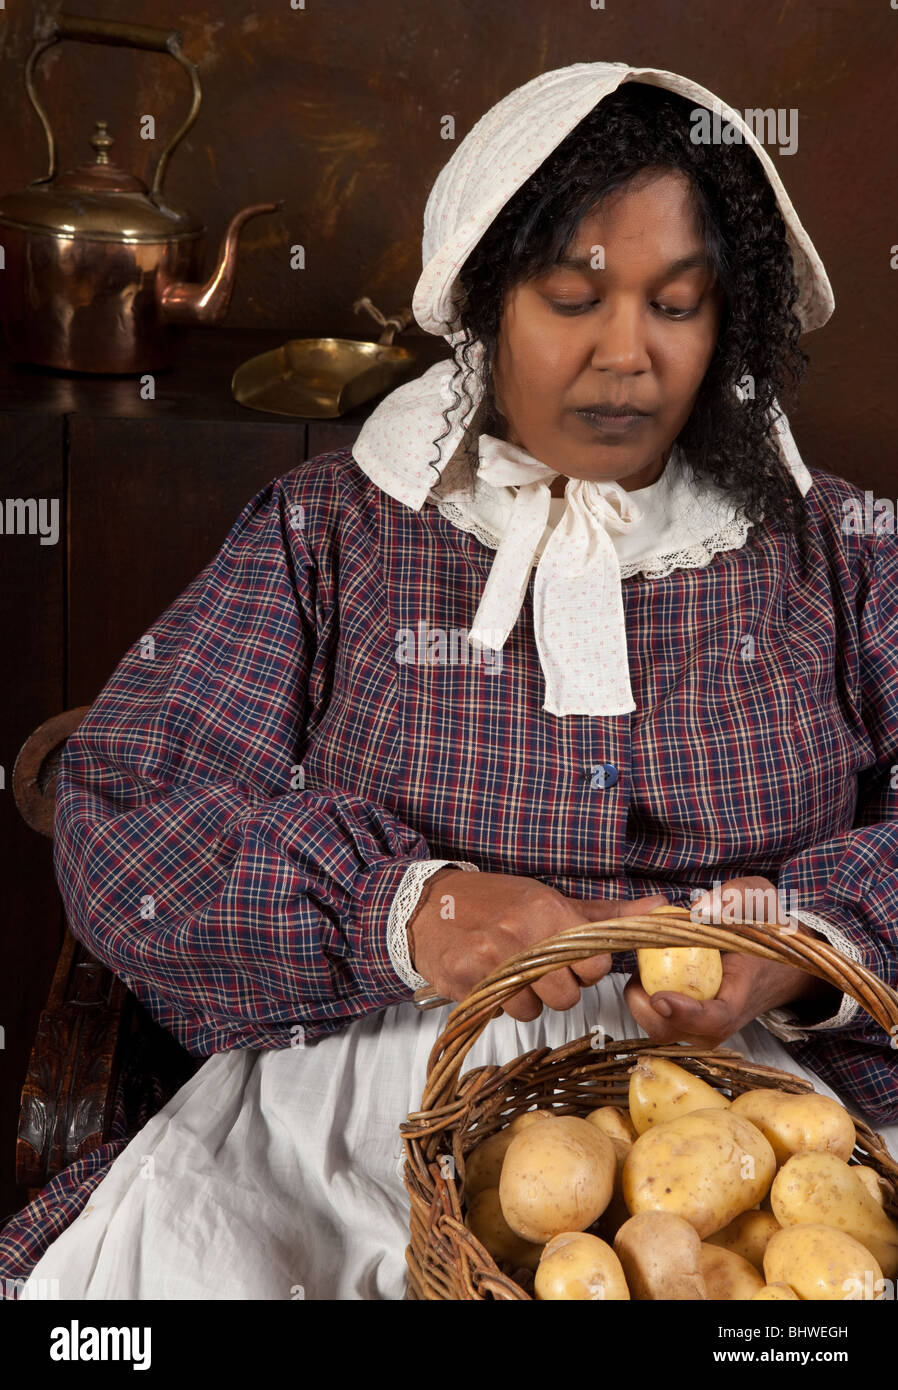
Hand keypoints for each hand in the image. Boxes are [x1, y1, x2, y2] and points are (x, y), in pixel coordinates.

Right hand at [407, 868, 669, 1022]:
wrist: (428, 906)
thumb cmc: (496, 901)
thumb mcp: (551, 900)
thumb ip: (606, 914)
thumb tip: (660, 908)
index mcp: (546, 911)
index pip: (594, 964)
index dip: (587, 969)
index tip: (573, 961)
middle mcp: (519, 935)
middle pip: (567, 996)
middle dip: (559, 989)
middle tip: (541, 969)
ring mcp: (489, 960)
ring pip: (533, 1010)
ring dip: (528, 999)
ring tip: (513, 973)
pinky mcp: (465, 981)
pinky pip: (501, 1012)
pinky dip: (500, 1003)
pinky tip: (492, 980)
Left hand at [623, 876, 838, 1046]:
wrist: (778, 966)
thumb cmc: (766, 933)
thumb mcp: (759, 900)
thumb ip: (735, 897)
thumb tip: (701, 907)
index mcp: (741, 994)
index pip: (716, 1019)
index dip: (686, 1014)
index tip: (660, 997)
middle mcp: (720, 1020)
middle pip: (676, 1034)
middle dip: (646, 1009)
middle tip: (638, 972)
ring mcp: (703, 1027)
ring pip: (660, 1030)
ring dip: (640, 1002)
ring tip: (643, 968)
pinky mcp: (689, 1024)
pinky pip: (657, 1021)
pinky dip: (643, 1000)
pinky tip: (647, 973)